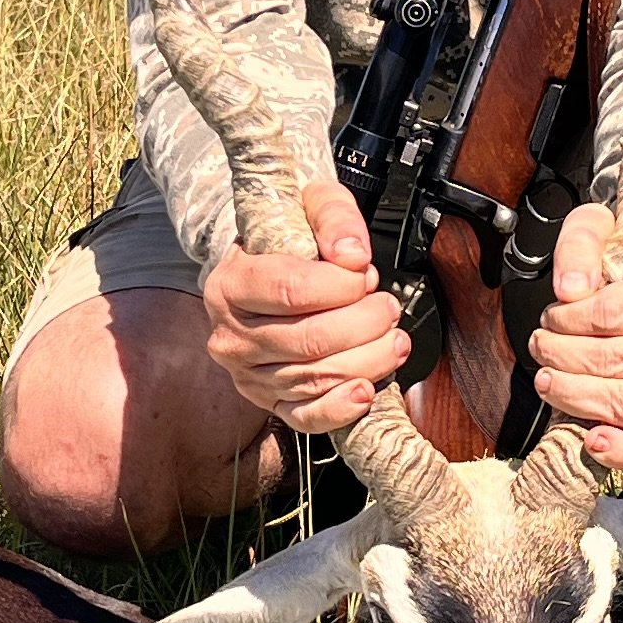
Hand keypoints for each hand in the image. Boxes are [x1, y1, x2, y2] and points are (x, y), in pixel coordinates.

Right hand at [200, 175, 406, 436]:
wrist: (267, 267)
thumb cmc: (289, 238)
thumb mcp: (309, 205)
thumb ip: (333, 218)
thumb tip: (353, 254)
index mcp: (229, 285)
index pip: (290, 292)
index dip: (341, 286)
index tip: (365, 273)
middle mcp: (231, 336)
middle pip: (308, 340)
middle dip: (364, 324)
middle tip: (387, 306)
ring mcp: (248, 375)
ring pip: (315, 379)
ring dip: (369, 360)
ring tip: (393, 338)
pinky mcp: (270, 402)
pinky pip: (306, 417)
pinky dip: (342, 408)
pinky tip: (367, 388)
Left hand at [530, 199, 622, 470]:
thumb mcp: (602, 228)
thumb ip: (582, 247)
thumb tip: (570, 290)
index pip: (613, 316)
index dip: (568, 318)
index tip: (553, 312)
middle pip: (613, 362)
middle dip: (561, 355)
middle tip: (540, 342)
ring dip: (572, 394)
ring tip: (546, 378)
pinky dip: (618, 448)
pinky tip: (592, 439)